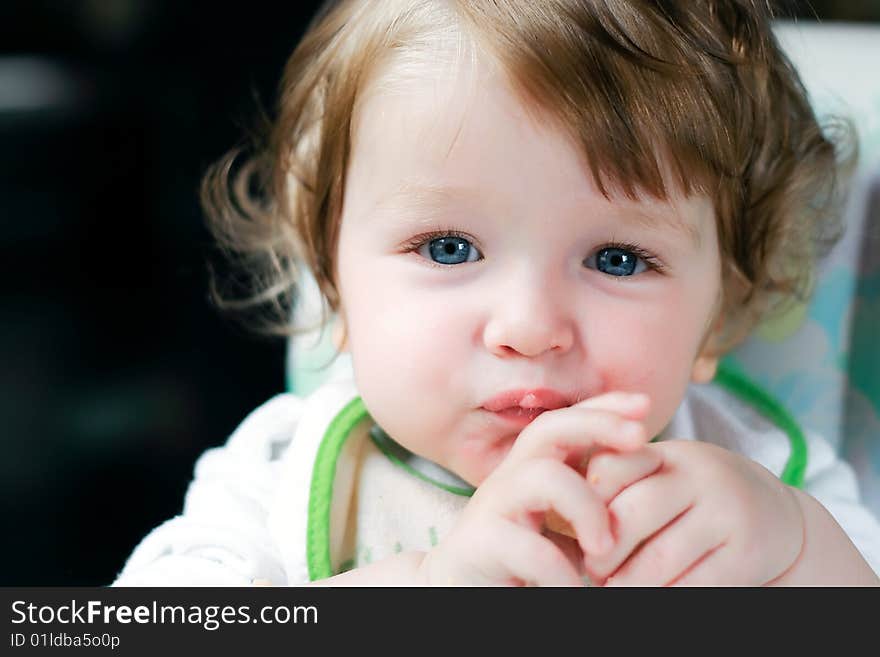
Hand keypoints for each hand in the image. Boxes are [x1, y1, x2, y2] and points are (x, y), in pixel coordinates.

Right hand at [416, 392, 652, 585]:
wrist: (459, 595)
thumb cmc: (521, 567)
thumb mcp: (562, 530)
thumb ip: (592, 506)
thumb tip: (648, 481)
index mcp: (531, 471)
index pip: (565, 422)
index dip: (602, 406)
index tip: (643, 403)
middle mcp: (509, 479)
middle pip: (548, 428)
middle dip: (598, 423)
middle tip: (641, 438)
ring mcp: (492, 507)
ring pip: (545, 476)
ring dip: (589, 509)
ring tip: (605, 550)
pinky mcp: (481, 544)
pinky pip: (534, 550)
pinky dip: (567, 576)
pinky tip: (580, 590)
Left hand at [581, 440, 803, 585]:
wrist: (776, 515)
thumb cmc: (693, 497)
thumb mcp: (662, 475)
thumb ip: (619, 481)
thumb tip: (563, 511)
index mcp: (667, 453)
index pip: (612, 469)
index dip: (587, 504)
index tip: (576, 529)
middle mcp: (699, 475)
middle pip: (633, 514)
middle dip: (603, 551)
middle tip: (591, 570)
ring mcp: (727, 513)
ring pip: (661, 559)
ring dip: (628, 584)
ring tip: (612, 590)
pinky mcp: (747, 554)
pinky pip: (694, 585)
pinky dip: (665, 597)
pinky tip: (651, 598)